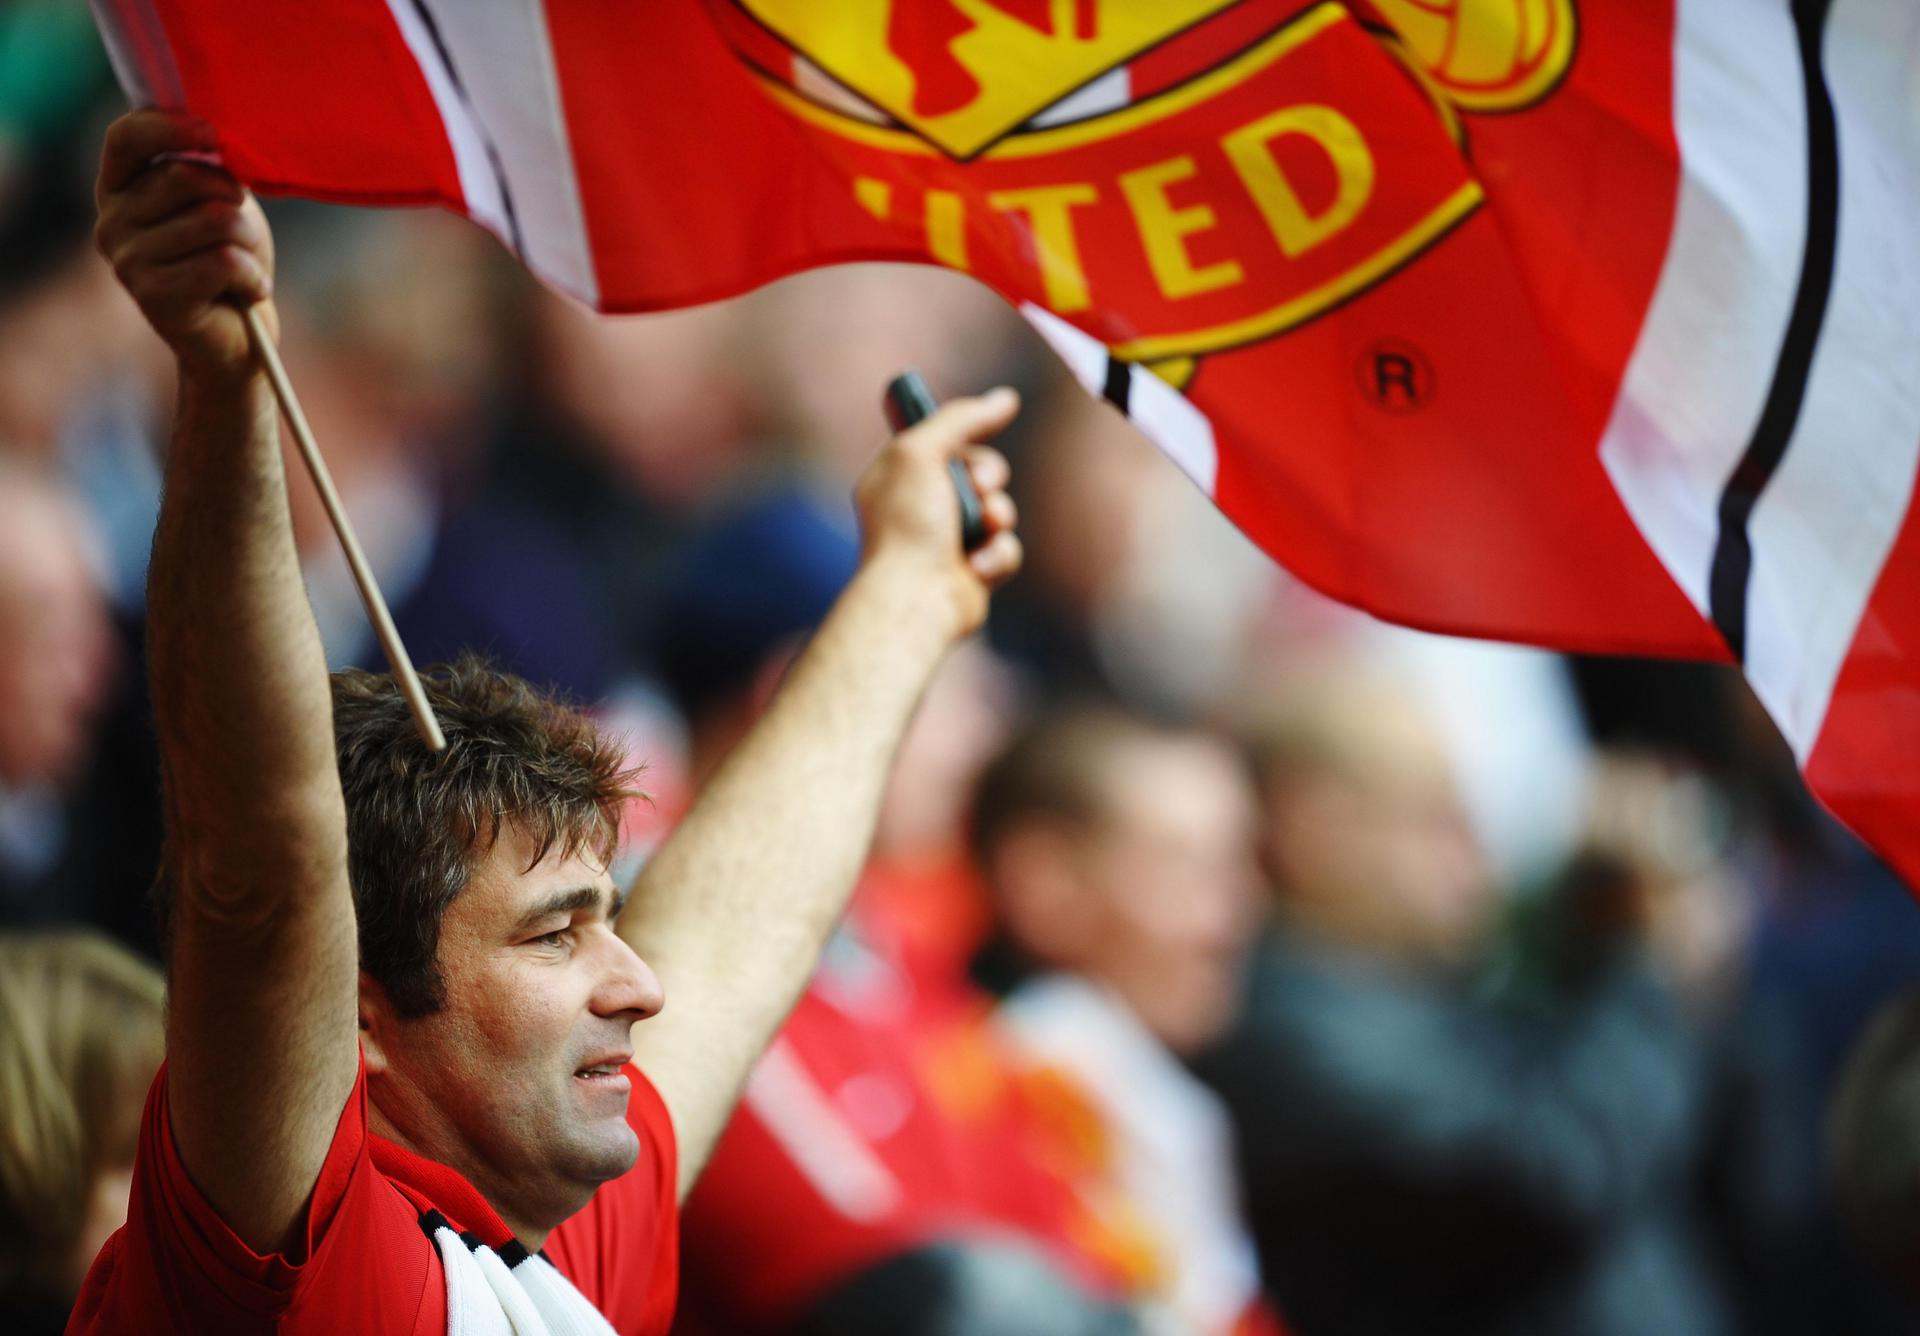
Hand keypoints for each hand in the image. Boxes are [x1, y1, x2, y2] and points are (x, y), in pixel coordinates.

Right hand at [94, 110, 276, 380]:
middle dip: (234, 198)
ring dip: (249, 243)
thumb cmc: (230, 262)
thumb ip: (207, 167)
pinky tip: (250, 291)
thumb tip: (214, 134)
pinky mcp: (153, 295)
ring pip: (213, 220)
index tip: (213, 133)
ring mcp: (127, 261)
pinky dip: (253, 277)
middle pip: (184, 177)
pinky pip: (224, 262)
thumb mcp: (220, 203)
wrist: (237, 342)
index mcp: (119, 190)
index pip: (125, 138)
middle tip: (245, 230)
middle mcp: (111, 222)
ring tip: (246, 265)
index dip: (168, 127)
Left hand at [853, 387, 1022, 638]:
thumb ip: (961, 418)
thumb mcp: (921, 451)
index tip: (983, 426)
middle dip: (989, 476)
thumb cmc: (909, 524)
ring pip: (1000, 509)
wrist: (916, 596)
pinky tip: (976, 568)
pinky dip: (997, 555)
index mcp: (899, 475)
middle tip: (978, 487)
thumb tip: (1005, 399)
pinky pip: (1005, 549)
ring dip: (998, 515)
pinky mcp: (973, 571)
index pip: (941, 440)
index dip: (965, 434)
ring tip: (984, 529)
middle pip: (980, 471)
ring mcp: (948, 541)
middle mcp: (921, 506)